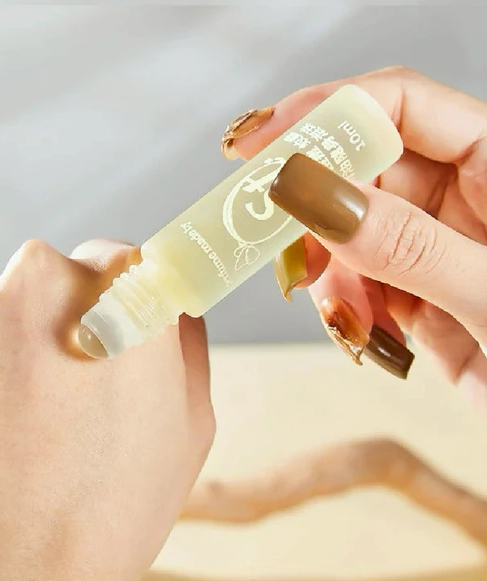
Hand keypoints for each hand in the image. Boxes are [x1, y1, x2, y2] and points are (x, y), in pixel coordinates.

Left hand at [0, 239, 214, 580]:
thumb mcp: (189, 427)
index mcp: (123, 294)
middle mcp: (42, 278)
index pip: (115, 260)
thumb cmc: (110, 515)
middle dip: (50, 324)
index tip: (97, 328)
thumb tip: (172, 304)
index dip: (108, 300)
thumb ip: (184, 344)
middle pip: (46, 278)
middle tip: (48, 396)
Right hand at [222, 66, 486, 413]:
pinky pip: (357, 280)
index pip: (403, 105)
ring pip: (348, 232)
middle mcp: (465, 196)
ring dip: (329, 271)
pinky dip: (343, 305)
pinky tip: (362, 331)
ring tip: (343, 314)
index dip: (326, 113)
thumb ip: (405, 243)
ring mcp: (436, 245)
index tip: (259, 144)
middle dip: (314, 211)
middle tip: (274, 243)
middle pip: (362, 170)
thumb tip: (310, 191)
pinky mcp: (416, 291)